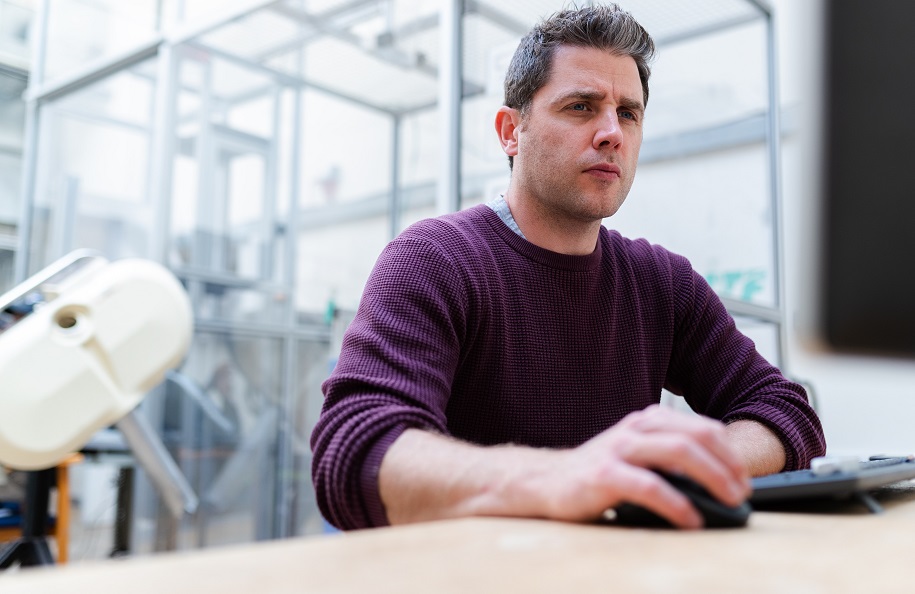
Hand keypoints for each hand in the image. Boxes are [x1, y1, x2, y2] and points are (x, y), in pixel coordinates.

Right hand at [537, 405, 750, 528]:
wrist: (545, 481)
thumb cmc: (597, 472)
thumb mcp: (634, 455)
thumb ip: (667, 458)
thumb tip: (715, 481)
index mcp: (646, 421)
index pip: (701, 427)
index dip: (729, 452)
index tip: (744, 477)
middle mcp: (634, 429)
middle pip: (694, 436)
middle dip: (727, 464)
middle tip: (742, 491)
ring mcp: (618, 450)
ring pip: (677, 452)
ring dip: (711, 477)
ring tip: (728, 501)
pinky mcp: (603, 475)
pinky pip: (649, 486)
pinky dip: (676, 503)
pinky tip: (690, 519)